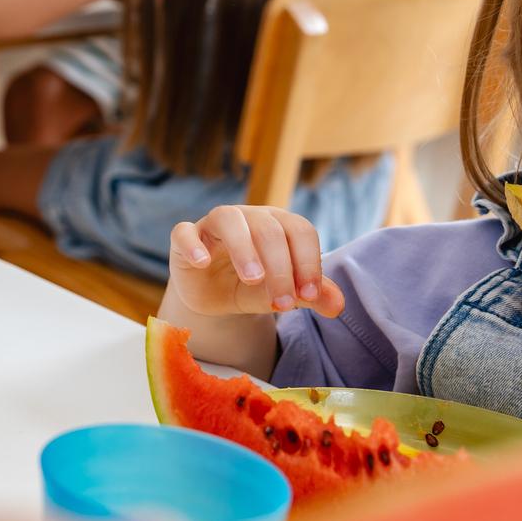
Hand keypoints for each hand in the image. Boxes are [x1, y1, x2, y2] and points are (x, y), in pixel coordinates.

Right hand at [169, 206, 346, 317]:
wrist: (213, 297)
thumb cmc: (252, 288)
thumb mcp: (282, 295)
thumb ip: (309, 296)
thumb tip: (337, 304)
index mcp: (278, 224)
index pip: (300, 230)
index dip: (308, 261)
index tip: (308, 295)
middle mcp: (247, 216)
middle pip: (268, 228)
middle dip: (280, 267)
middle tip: (282, 304)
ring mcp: (213, 224)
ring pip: (228, 219)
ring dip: (244, 249)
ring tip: (253, 279)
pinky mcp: (185, 237)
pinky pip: (184, 231)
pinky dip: (193, 244)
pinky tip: (203, 263)